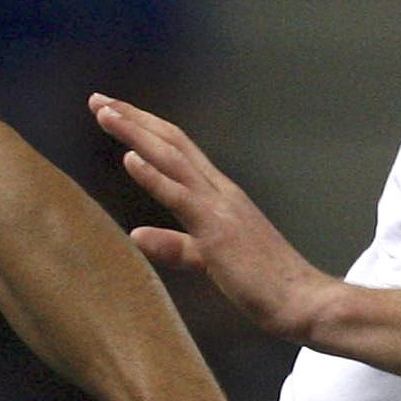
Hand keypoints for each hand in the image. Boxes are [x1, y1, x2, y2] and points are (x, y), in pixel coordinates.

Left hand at [92, 93, 339, 343]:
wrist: (301, 300)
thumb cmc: (262, 283)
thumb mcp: (209, 259)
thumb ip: (176, 245)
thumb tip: (137, 234)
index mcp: (220, 195)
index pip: (178, 150)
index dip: (146, 128)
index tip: (114, 112)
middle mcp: (220, 191)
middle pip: (172, 141)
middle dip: (134, 118)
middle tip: (99, 100)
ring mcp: (220, 206)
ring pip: (172, 157)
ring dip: (137, 133)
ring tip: (105, 112)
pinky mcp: (217, 229)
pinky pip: (180, 196)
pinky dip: (153, 175)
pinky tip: (129, 157)